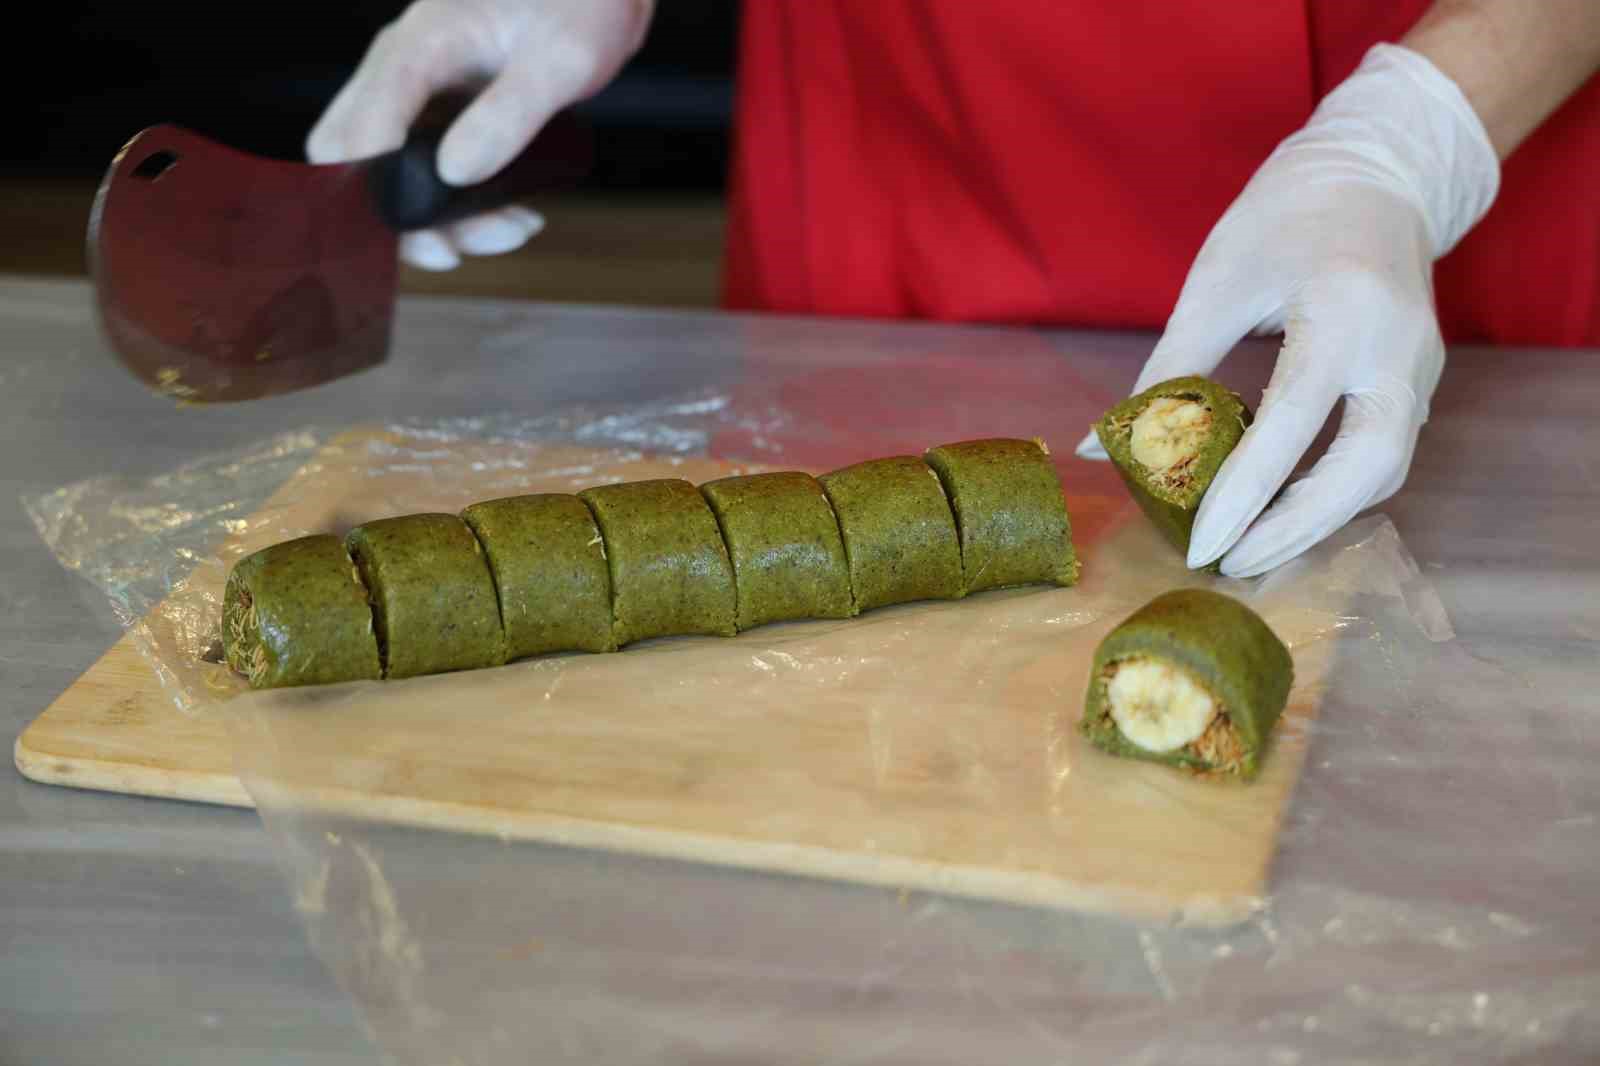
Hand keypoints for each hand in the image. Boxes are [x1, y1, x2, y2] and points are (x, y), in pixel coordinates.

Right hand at [307, 0, 653, 269]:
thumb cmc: (582, 5)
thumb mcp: (561, 62)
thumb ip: (509, 115)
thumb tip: (456, 174)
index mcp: (417, 47)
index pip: (358, 132)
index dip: (380, 196)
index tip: (432, 238)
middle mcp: (403, 70)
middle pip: (352, 159)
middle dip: (401, 219)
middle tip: (460, 249)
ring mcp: (418, 92)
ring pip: (391, 174)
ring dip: (441, 220)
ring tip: (512, 229)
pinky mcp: (441, 112)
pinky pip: (427, 170)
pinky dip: (462, 206)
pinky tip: (513, 216)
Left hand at [1076, 44, 1498, 577]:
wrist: (1375, 175)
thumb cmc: (1284, 219)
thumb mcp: (1216, 284)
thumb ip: (1164, 370)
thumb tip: (1101, 445)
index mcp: (1346, 312)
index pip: (1293, 421)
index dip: (1245, 492)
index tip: (1202, 546)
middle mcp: (1400, 350)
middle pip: (1367, 468)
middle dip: (1298, 527)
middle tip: (1232, 565)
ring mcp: (1421, 369)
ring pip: (1384, 473)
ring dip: (1318, 520)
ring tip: (1250, 552)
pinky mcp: (1419, 383)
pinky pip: (1381, 456)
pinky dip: (1333, 495)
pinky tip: (1281, 515)